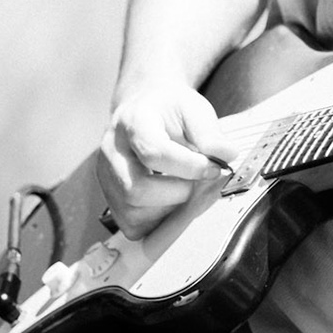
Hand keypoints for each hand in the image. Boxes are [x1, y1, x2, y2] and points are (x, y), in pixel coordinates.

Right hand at [96, 84, 237, 238]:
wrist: (145, 107)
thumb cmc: (169, 110)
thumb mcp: (193, 108)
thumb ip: (209, 133)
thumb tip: (226, 155)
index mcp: (133, 121)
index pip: (154, 153)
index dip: (189, 167)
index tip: (213, 168)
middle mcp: (112, 151)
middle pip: (136, 190)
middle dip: (177, 194)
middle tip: (198, 182)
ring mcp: (106, 176)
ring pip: (133, 213)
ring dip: (169, 210)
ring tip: (185, 189)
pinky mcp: (110, 197)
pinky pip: (132, 225)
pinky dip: (157, 222)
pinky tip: (171, 201)